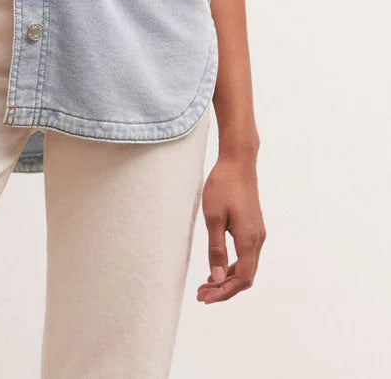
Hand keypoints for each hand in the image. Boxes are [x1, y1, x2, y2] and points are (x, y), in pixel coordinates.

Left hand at [197, 152, 265, 302]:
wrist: (238, 161)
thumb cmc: (223, 185)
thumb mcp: (213, 218)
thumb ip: (216, 250)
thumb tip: (219, 279)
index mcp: (249, 239)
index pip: (243, 279)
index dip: (225, 293)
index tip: (206, 298)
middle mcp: (258, 239)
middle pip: (246, 276)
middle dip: (224, 289)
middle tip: (201, 295)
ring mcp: (257, 233)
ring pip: (246, 267)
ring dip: (228, 279)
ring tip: (206, 284)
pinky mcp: (253, 227)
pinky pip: (246, 255)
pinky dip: (232, 266)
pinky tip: (217, 268)